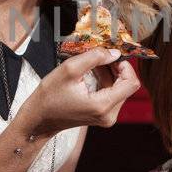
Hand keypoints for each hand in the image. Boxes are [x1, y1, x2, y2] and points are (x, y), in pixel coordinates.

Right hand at [21, 48, 139, 135]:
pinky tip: (92, 73)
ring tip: (92, 64)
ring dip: (109, 73)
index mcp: (102, 106)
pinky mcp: (103, 115)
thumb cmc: (50, 96)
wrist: (39, 119)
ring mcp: (107, 116)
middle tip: (100, 56)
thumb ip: (94, 57)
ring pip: (120, 88)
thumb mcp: (69, 69)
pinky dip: (105, 80)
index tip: (112, 56)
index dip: (125, 66)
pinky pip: (112, 93)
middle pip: (127, 85)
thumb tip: (115, 53)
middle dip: (116, 67)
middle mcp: (109, 114)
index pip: (131, 83)